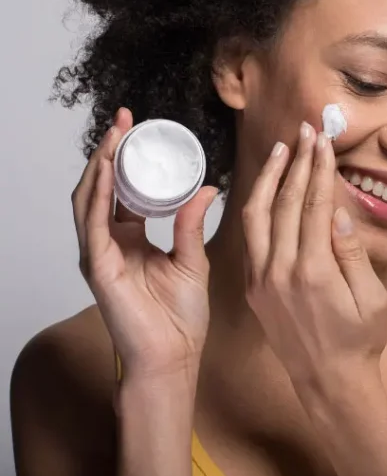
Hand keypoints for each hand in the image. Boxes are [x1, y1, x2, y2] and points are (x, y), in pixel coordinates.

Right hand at [72, 108, 218, 380]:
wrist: (174, 356)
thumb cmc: (181, 317)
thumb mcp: (192, 259)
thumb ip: (192, 224)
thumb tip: (207, 187)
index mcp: (132, 238)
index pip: (124, 189)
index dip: (128, 158)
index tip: (139, 127)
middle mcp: (111, 242)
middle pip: (102, 187)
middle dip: (110, 151)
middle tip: (123, 119)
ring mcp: (100, 254)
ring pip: (90, 199)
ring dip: (101, 165)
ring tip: (114, 135)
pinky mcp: (98, 267)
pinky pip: (94, 224)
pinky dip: (98, 195)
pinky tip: (107, 171)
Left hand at [241, 122, 386, 387]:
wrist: (328, 381)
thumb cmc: (359, 341)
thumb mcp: (370, 298)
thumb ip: (351, 254)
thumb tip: (339, 214)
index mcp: (314, 271)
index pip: (315, 205)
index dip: (319, 168)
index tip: (323, 140)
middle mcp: (282, 271)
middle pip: (287, 203)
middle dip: (297, 163)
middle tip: (306, 132)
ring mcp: (262, 279)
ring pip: (257, 216)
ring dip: (269, 179)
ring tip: (281, 150)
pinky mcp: (254, 288)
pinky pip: (250, 239)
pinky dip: (256, 208)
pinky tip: (265, 191)